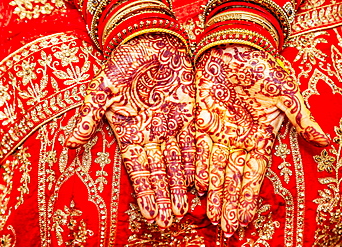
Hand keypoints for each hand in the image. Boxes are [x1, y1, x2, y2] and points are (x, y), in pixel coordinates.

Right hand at [65, 33, 194, 227]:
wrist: (149, 43)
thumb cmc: (123, 64)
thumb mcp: (102, 89)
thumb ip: (89, 116)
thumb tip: (70, 142)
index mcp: (130, 133)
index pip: (137, 169)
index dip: (144, 192)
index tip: (149, 215)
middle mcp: (151, 135)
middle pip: (159, 172)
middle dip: (163, 197)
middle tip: (168, 222)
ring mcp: (170, 128)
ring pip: (176, 163)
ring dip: (179, 186)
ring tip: (183, 210)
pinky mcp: (188, 117)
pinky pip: (192, 144)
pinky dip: (194, 162)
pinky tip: (197, 182)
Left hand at [194, 44, 328, 235]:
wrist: (234, 48)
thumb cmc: (262, 69)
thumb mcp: (285, 93)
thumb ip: (300, 118)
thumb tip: (324, 139)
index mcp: (259, 137)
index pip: (254, 174)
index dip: (249, 197)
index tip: (244, 220)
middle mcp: (238, 141)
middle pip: (233, 179)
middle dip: (230, 203)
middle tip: (225, 229)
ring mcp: (219, 133)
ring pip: (215, 169)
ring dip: (214, 192)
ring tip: (211, 216)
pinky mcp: (201, 122)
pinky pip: (198, 149)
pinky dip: (197, 167)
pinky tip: (198, 186)